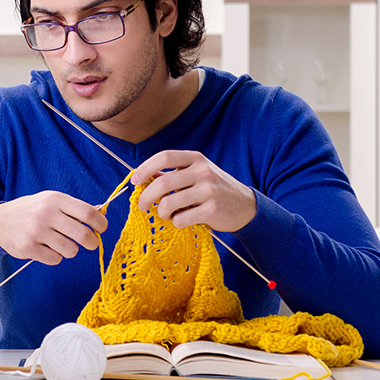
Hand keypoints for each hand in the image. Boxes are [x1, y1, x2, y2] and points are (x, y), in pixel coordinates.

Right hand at [0, 191, 107, 264]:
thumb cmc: (32, 210)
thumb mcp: (51, 201)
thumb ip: (75, 208)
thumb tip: (102, 213)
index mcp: (55, 199)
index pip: (88, 213)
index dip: (100, 223)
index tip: (101, 228)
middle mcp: (46, 214)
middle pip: (83, 234)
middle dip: (92, 242)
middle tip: (91, 243)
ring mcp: (36, 231)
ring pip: (71, 250)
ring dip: (71, 250)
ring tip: (62, 244)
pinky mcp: (29, 247)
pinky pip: (55, 259)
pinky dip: (55, 256)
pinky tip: (47, 248)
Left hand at [130, 150, 255, 231]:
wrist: (245, 206)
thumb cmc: (213, 189)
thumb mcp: (195, 174)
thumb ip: (172, 174)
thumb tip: (142, 177)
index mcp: (195, 159)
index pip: (164, 157)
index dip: (145, 168)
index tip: (135, 181)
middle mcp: (203, 171)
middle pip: (162, 183)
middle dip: (146, 197)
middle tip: (142, 206)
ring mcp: (209, 190)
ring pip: (169, 203)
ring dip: (161, 212)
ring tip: (166, 214)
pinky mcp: (213, 210)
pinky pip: (181, 219)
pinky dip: (176, 222)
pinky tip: (182, 220)